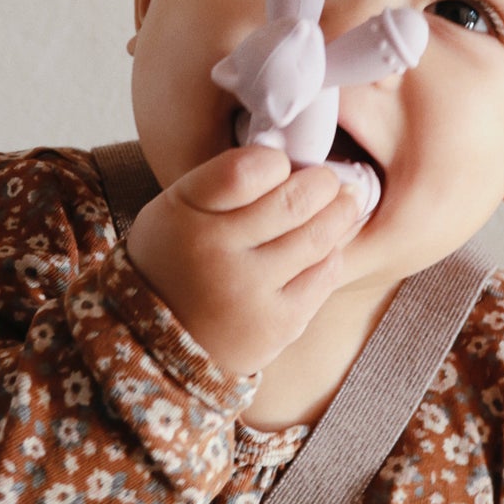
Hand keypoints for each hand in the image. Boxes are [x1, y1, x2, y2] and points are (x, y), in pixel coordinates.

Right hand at [123, 144, 365, 379]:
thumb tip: (298, 161)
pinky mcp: (278, 324)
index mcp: (187, 216)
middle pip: (294, 201)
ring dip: (339, 213)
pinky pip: (324, 275)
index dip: (277, 161)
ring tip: (343, 202)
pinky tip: (327, 246)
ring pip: (318, 238)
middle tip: (328, 180)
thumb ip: (225, 181)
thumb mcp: (178, 209)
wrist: (159, 342)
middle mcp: (217, 255)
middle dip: (322, 183)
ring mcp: (250, 293)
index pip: (248, 170)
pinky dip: (331, 253)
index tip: (282, 165)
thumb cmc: (179, 259)